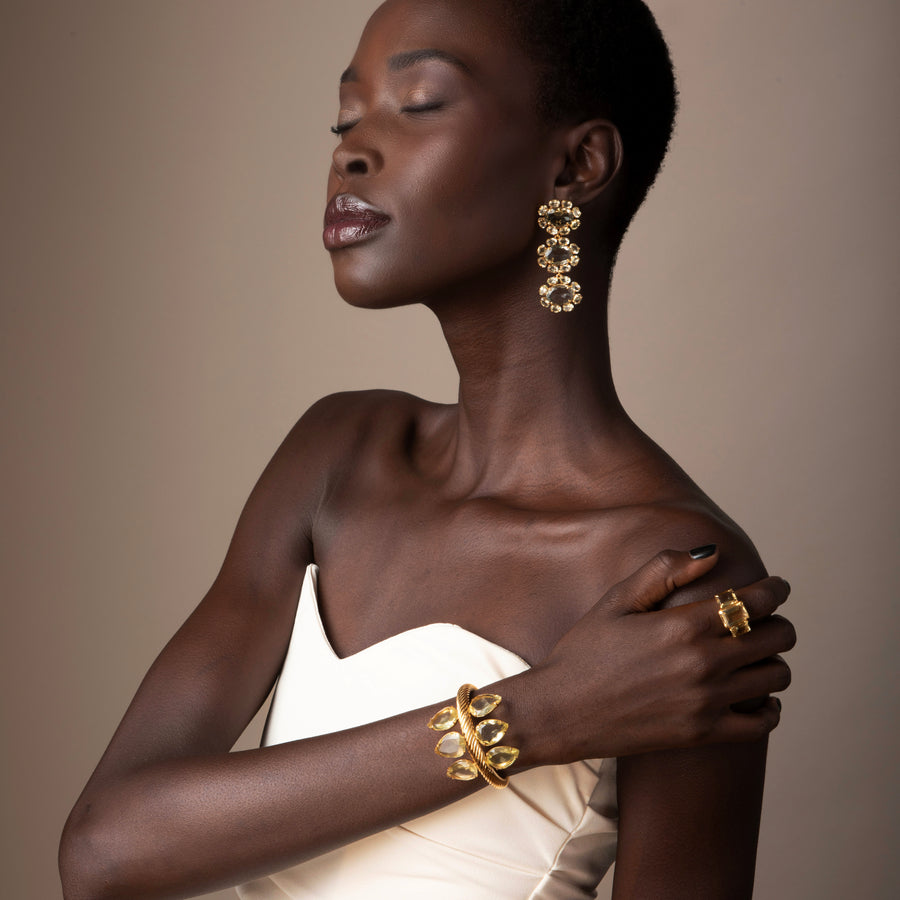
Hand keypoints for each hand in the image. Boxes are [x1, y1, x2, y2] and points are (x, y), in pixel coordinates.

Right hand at [530, 546, 794, 763]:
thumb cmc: (584, 650)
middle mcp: (702, 663)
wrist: (560, 711)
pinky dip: (768, 707)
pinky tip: (753, 696)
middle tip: (763, 622)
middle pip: (776, 637)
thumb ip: (664, 571)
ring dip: (773, 662)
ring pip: (776, 677)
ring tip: (754, 657)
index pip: (754, 601)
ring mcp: (706, 702)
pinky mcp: (703, 734)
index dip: (775, 590)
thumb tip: (711, 552)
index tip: (777, 586)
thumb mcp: (616, 600)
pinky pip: (762, 723)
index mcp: (682, 625)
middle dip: (777, 623)